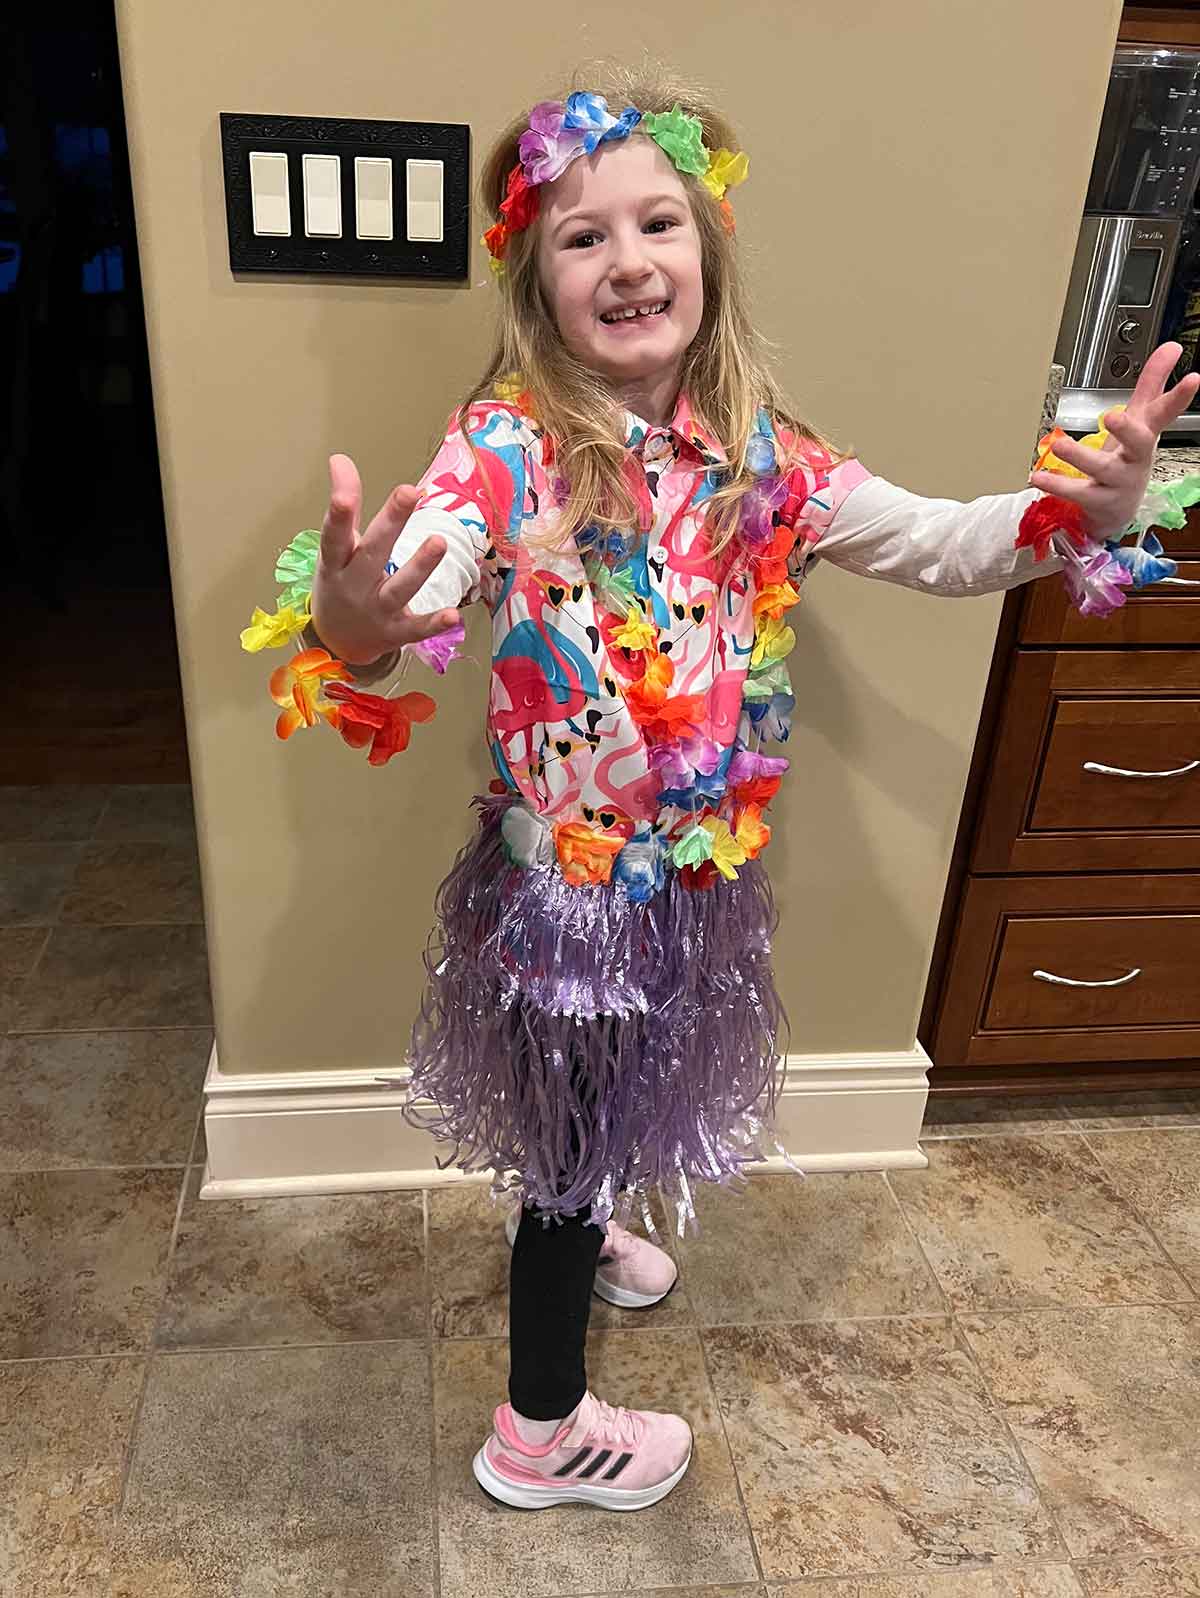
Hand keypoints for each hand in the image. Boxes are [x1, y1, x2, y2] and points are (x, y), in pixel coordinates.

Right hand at [310, 454, 460, 664]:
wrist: (336, 642)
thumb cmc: (340, 583)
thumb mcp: (336, 548)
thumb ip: (344, 506)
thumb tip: (340, 458)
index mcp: (336, 561)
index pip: (335, 534)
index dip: (340, 512)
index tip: (343, 487)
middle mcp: (353, 585)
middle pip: (373, 553)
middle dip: (391, 522)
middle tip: (409, 491)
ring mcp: (376, 610)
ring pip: (399, 588)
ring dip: (419, 567)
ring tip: (439, 542)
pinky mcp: (396, 632)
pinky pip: (416, 628)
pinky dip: (433, 623)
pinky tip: (453, 615)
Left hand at [1028, 341, 1199, 537]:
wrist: (1116, 509)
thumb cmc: (1127, 459)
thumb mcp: (1140, 420)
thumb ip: (1152, 383)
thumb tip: (1171, 347)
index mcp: (1145, 435)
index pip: (1166, 412)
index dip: (1180, 397)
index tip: (1193, 379)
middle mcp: (1135, 459)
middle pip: (1139, 442)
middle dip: (1127, 429)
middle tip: (1113, 416)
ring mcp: (1119, 482)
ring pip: (1103, 468)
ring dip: (1081, 457)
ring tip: (1060, 446)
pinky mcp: (1099, 501)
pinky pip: (1078, 493)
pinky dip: (1058, 485)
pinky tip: (1039, 476)